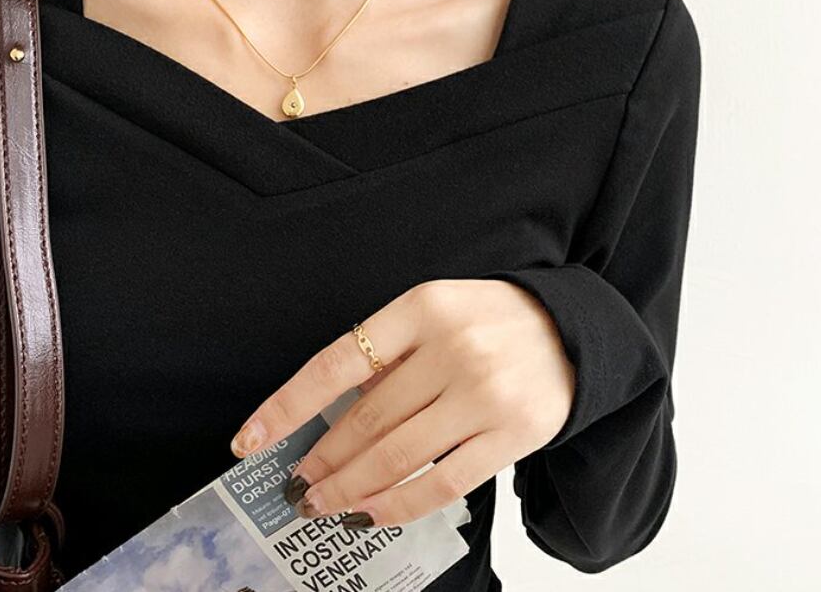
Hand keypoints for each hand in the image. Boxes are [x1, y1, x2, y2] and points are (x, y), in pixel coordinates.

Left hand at [229, 278, 575, 529]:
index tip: (250, 438)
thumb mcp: (435, 310)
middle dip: (321, 458)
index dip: (287, 404)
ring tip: (322, 502)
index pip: (337, 363)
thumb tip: (334, 413)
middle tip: (295, 484)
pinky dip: (399, 504)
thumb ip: (388, 354)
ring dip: (350, 487)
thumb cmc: (488, 319)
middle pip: (366, 419)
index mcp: (422, 308)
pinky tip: (372, 512)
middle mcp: (453, 348)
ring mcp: (484, 393)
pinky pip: (443, 482)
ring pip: (398, 456)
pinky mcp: (512, 433)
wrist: (570, 330)